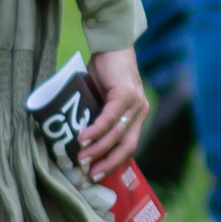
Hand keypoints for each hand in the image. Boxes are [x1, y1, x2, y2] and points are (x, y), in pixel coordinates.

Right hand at [73, 46, 148, 177]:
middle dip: (109, 163)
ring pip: (117, 134)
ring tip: (81, 159)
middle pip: (127, 146)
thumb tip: (79, 140)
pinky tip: (84, 139)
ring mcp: (136, 103)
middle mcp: (141, 111)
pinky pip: (110, 118)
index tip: (99, 176)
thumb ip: (97, 117)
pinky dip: (96, 130)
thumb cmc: (104, 73)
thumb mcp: (101, 100)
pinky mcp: (126, 94)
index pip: (129, 146)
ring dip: (98, 149)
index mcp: (137, 116)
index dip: (115, 163)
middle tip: (92, 176)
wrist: (111, 46)